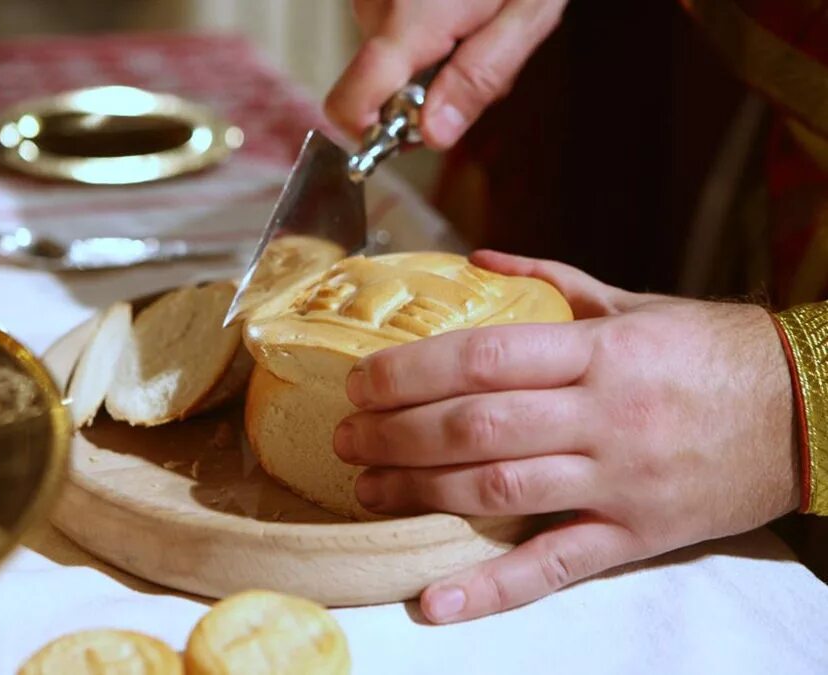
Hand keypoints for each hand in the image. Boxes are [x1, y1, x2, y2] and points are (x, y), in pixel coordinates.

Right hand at [325, 0, 567, 148]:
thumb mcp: (525, 17)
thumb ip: (478, 80)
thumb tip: (433, 137)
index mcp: (412, 22)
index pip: (351, 104)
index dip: (372, 134)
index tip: (412, 131)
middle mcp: (377, 7)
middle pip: (382, 89)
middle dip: (433, 92)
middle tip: (481, 52)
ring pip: (394, 64)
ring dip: (438, 62)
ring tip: (478, 20)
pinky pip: (396, 36)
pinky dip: (431, 37)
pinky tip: (460, 9)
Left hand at [333, 250, 799, 622]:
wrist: (809, 409)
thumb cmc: (710, 350)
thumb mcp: (632, 302)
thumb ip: (550, 278)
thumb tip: (476, 258)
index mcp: (600, 352)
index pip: (484, 358)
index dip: (410, 373)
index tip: (360, 383)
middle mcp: (605, 416)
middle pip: (478, 427)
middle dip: (398, 435)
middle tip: (345, 439)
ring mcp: (619, 481)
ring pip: (502, 492)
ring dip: (422, 494)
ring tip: (367, 489)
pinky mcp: (636, 535)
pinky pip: (555, 567)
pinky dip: (490, 589)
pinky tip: (433, 600)